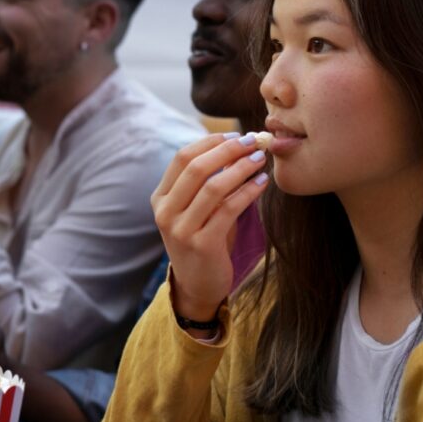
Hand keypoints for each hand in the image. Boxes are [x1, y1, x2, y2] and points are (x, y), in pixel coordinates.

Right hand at [151, 132, 269, 323]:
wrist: (198, 286)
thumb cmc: (202, 240)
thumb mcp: (195, 210)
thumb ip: (206, 182)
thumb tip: (236, 145)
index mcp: (160, 198)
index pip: (182, 158)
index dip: (210, 142)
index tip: (236, 135)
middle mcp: (165, 212)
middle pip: (195, 168)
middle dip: (227, 150)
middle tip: (253, 142)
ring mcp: (180, 229)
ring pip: (212, 187)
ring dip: (240, 168)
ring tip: (260, 159)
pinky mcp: (202, 244)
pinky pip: (228, 209)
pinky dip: (248, 191)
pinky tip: (262, 183)